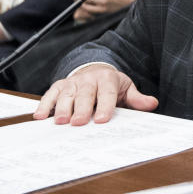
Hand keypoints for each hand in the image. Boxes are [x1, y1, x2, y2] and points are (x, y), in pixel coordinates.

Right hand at [33, 64, 157, 124]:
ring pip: (66, 94)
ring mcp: (73, 82)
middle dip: (82, 108)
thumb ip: (137, 98)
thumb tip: (152, 103)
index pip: (107, 93)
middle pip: (85, 95)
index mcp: (107, 79)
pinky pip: (50, 94)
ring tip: (60, 121)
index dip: (105, 106)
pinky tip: (40, 116)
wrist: (94, 70)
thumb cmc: (111, 85)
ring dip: (62, 107)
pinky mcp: (59, 86)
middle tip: (79, 122)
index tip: (103, 120)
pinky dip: (44, 105)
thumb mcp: (126, 89)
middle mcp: (88, 79)